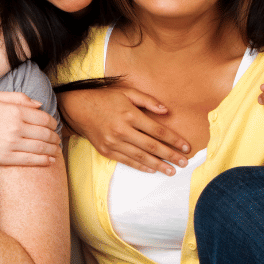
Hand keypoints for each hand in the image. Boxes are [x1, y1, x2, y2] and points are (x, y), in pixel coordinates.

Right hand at [0, 91, 58, 165]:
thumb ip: (18, 98)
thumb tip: (39, 104)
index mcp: (14, 110)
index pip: (43, 117)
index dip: (52, 122)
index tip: (53, 126)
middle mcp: (15, 127)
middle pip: (45, 133)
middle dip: (54, 137)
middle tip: (57, 139)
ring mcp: (11, 144)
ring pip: (41, 147)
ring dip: (52, 149)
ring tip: (56, 150)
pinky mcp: (5, 158)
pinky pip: (30, 160)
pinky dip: (44, 160)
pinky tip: (50, 160)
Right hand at [60, 87, 190, 175]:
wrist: (77, 109)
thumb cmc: (104, 98)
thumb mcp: (126, 92)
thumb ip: (148, 100)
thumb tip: (166, 111)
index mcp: (129, 114)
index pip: (157, 130)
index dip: (174, 140)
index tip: (186, 147)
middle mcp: (122, 130)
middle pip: (152, 146)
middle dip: (171, 155)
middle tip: (185, 162)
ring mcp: (113, 142)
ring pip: (141, 157)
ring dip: (158, 165)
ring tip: (172, 171)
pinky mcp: (106, 150)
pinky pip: (127, 161)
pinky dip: (141, 167)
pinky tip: (152, 169)